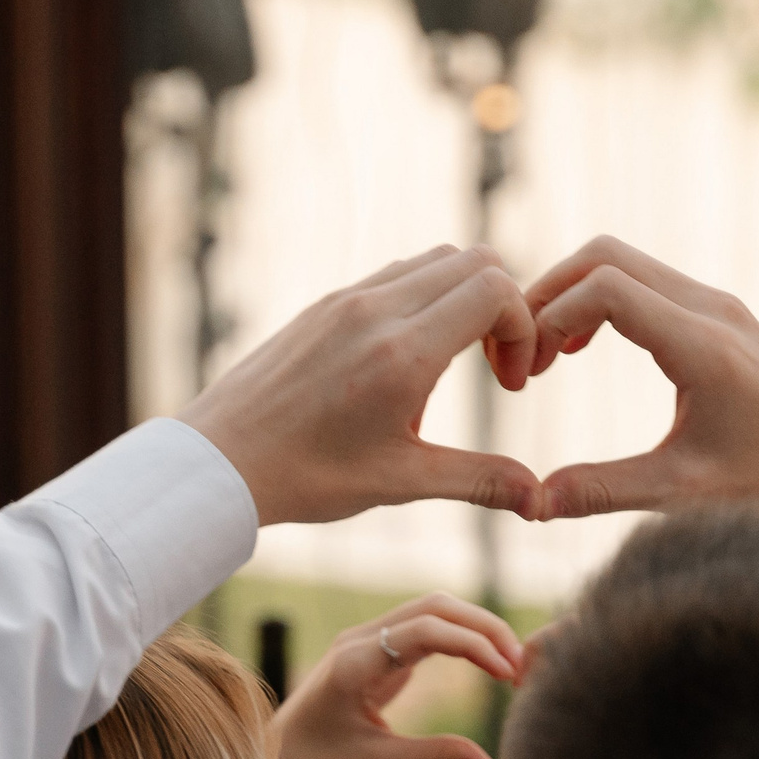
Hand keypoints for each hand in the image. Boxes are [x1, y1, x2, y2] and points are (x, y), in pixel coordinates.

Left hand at [179, 245, 538, 526]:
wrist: (219, 462)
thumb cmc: (306, 477)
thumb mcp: (400, 483)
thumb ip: (477, 479)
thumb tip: (539, 498)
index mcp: (402, 352)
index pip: (495, 289)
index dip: (522, 327)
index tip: (508, 382)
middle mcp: (375, 311)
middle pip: (474, 262)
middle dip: (503, 307)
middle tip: (493, 368)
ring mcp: (344, 301)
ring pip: (433, 261)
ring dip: (462, 298)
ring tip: (453, 362)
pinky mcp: (322, 305)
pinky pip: (392, 276)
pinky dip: (422, 299)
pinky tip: (407, 360)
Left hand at [271, 595, 520, 758]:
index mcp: (354, 662)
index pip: (428, 630)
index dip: (476, 645)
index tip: (511, 676)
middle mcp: (359, 641)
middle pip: (435, 607)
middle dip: (485, 628)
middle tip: (524, 664)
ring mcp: (365, 644)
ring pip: (432, 614)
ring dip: (475, 631)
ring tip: (513, 666)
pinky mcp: (374, 657)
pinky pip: (424, 634)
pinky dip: (460, 642)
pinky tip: (488, 666)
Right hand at [522, 236, 758, 541]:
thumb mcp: (682, 493)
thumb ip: (602, 491)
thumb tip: (531, 503)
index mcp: (703, 345)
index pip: (603, 288)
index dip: (549, 320)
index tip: (527, 375)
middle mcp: (711, 309)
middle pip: (604, 255)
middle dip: (548, 294)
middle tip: (520, 354)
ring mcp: (718, 305)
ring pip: (621, 261)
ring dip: (571, 296)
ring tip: (543, 356)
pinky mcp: (719, 315)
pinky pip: (643, 281)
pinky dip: (598, 301)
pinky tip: (579, 351)